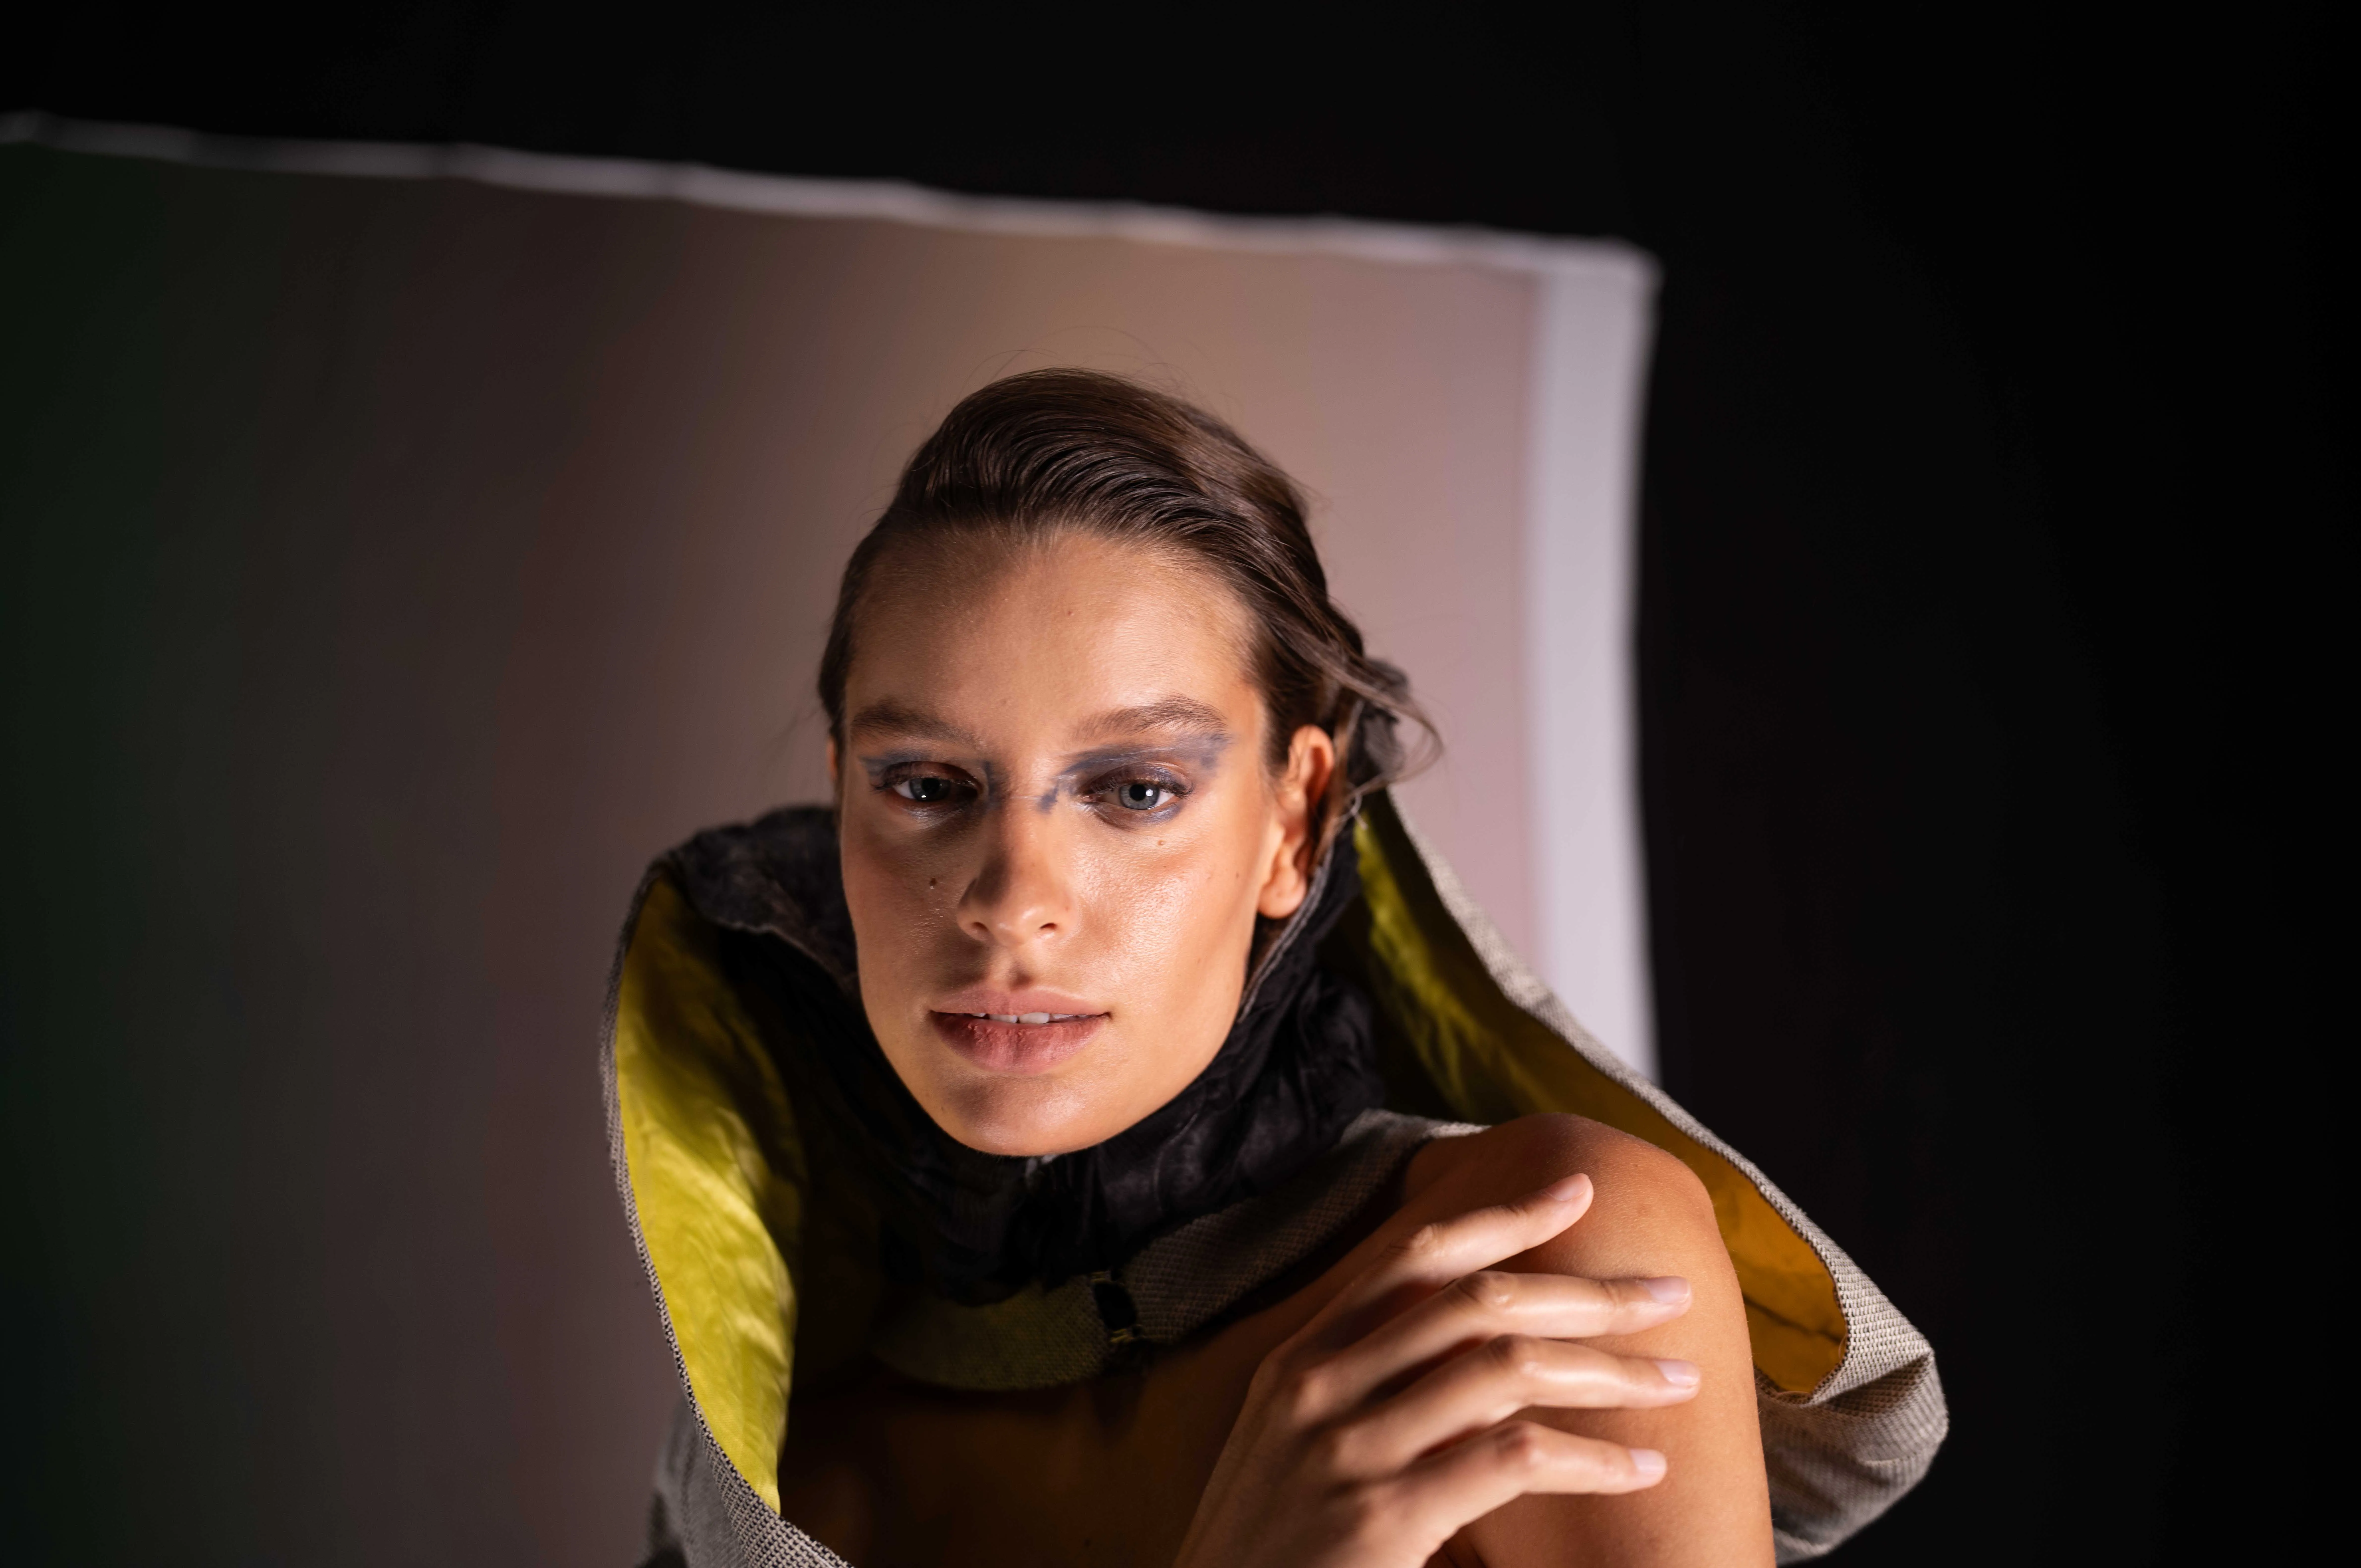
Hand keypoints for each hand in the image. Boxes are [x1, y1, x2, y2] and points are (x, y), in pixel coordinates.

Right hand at [1173, 1175, 1698, 1567]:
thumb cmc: (1274, 1546)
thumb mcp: (1295, 1443)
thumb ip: (1366, 1387)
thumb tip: (1474, 1347)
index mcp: (1301, 1361)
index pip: (1414, 1257)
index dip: (1503, 1216)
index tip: (1578, 1192)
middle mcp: (1321, 1388)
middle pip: (1479, 1303)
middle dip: (1589, 1290)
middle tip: (1670, 1294)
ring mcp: (1351, 1451)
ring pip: (1507, 1369)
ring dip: (1611, 1371)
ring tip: (1677, 1380)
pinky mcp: (1384, 1519)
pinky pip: (1515, 1458)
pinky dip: (1592, 1458)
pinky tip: (1641, 1467)